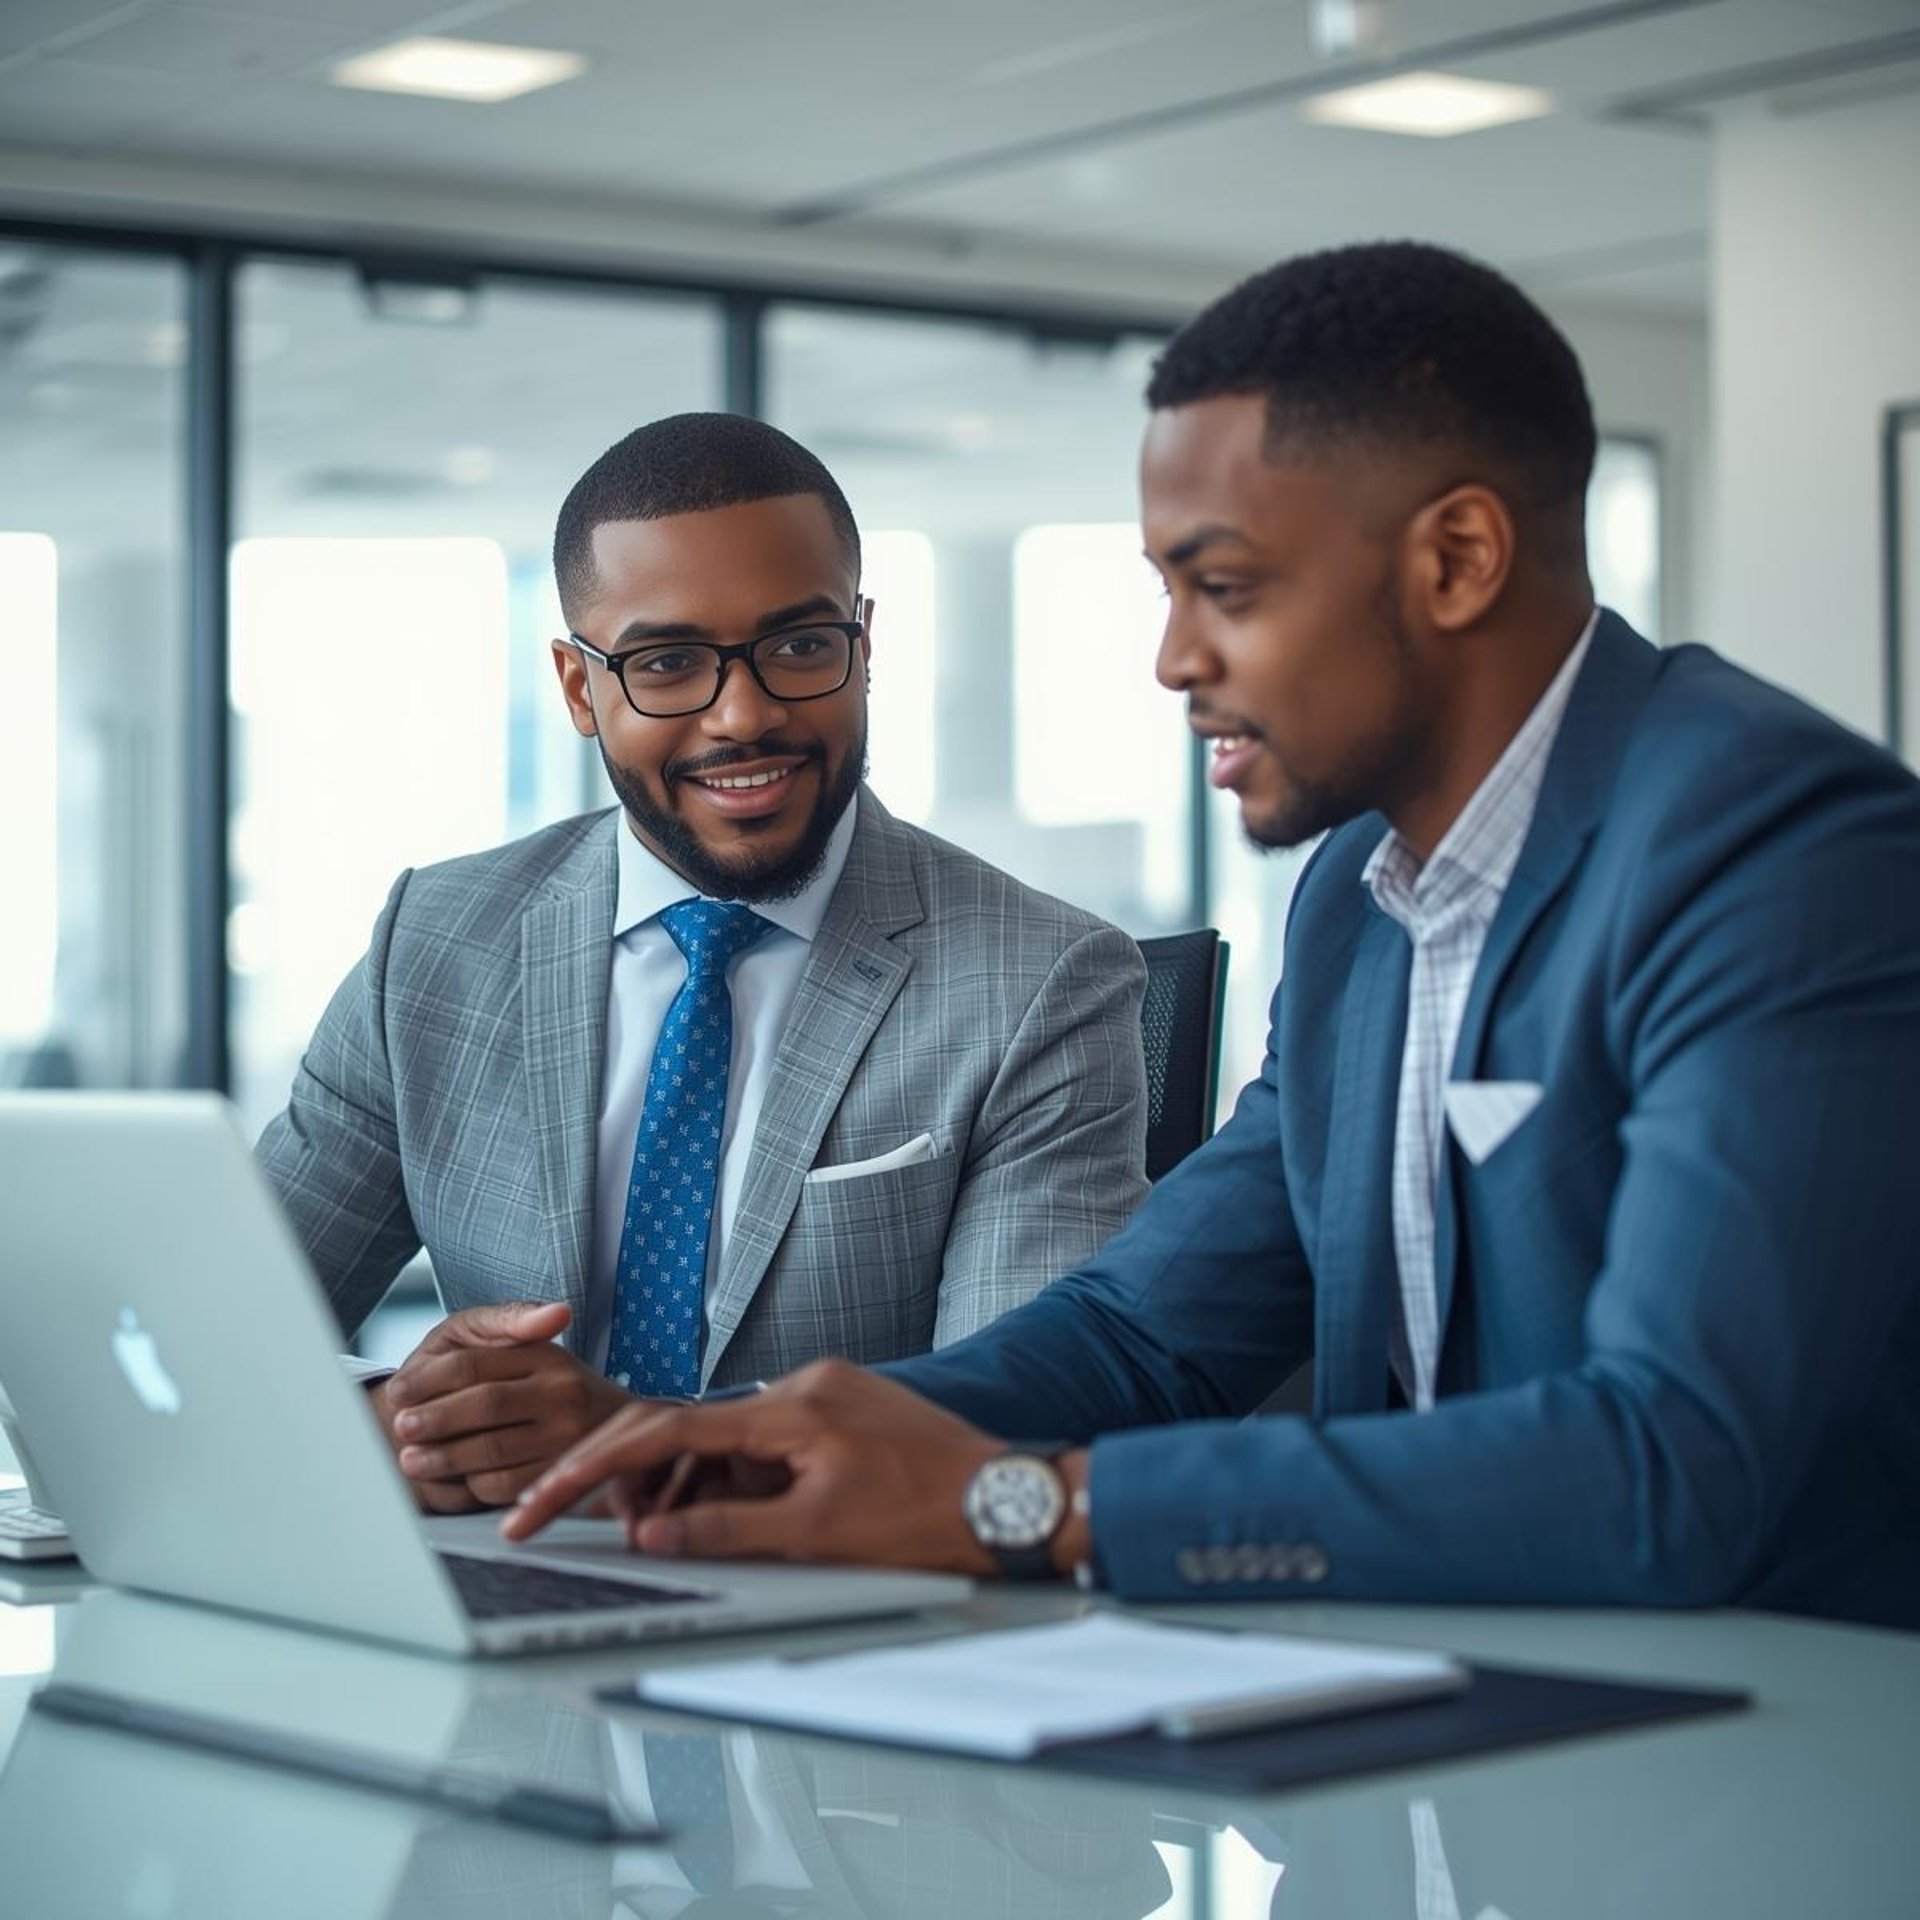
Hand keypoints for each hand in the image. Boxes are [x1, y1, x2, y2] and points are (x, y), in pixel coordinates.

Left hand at [370, 1302, 632, 1510]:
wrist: (569, 1420)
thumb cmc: (514, 1377)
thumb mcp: (503, 1338)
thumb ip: (511, 1319)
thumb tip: (558, 1313)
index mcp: (547, 1355)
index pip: (475, 1365)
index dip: (427, 1380)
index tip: (396, 1393)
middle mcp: (565, 1394)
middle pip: (486, 1404)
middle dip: (436, 1419)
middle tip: (402, 1428)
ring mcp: (566, 1437)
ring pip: (492, 1449)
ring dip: (443, 1457)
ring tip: (412, 1460)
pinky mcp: (554, 1475)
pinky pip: (503, 1485)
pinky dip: (473, 1483)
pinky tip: (460, 1475)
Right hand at [499, 1360, 1005, 1574]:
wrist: (1011, 1500)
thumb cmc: (927, 1519)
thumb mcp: (816, 1538)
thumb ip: (725, 1532)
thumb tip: (649, 1539)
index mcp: (791, 1409)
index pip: (668, 1433)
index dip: (593, 1469)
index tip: (540, 1502)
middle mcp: (804, 1385)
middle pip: (687, 1427)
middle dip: (625, 1476)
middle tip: (575, 1518)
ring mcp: (826, 1393)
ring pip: (725, 1439)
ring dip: (681, 1485)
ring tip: (650, 1533)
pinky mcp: (842, 1410)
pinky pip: (765, 1440)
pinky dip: (730, 1478)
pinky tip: (712, 1515)